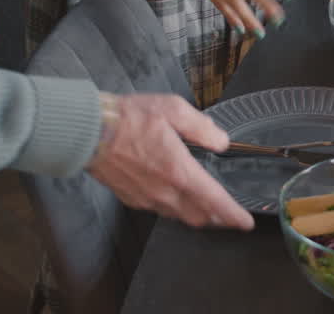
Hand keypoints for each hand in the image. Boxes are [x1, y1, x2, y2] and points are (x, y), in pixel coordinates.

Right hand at [87, 94, 252, 229]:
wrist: (87, 132)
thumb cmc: (130, 118)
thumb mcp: (173, 110)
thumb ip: (202, 128)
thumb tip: (221, 142)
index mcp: (179, 171)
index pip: (214, 201)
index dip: (233, 214)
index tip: (246, 223)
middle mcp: (164, 191)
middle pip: (199, 216)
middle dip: (218, 218)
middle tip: (230, 214)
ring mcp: (146, 198)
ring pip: (179, 216)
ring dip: (196, 214)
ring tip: (208, 207)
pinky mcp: (131, 199)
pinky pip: (161, 210)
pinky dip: (176, 208)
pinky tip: (177, 196)